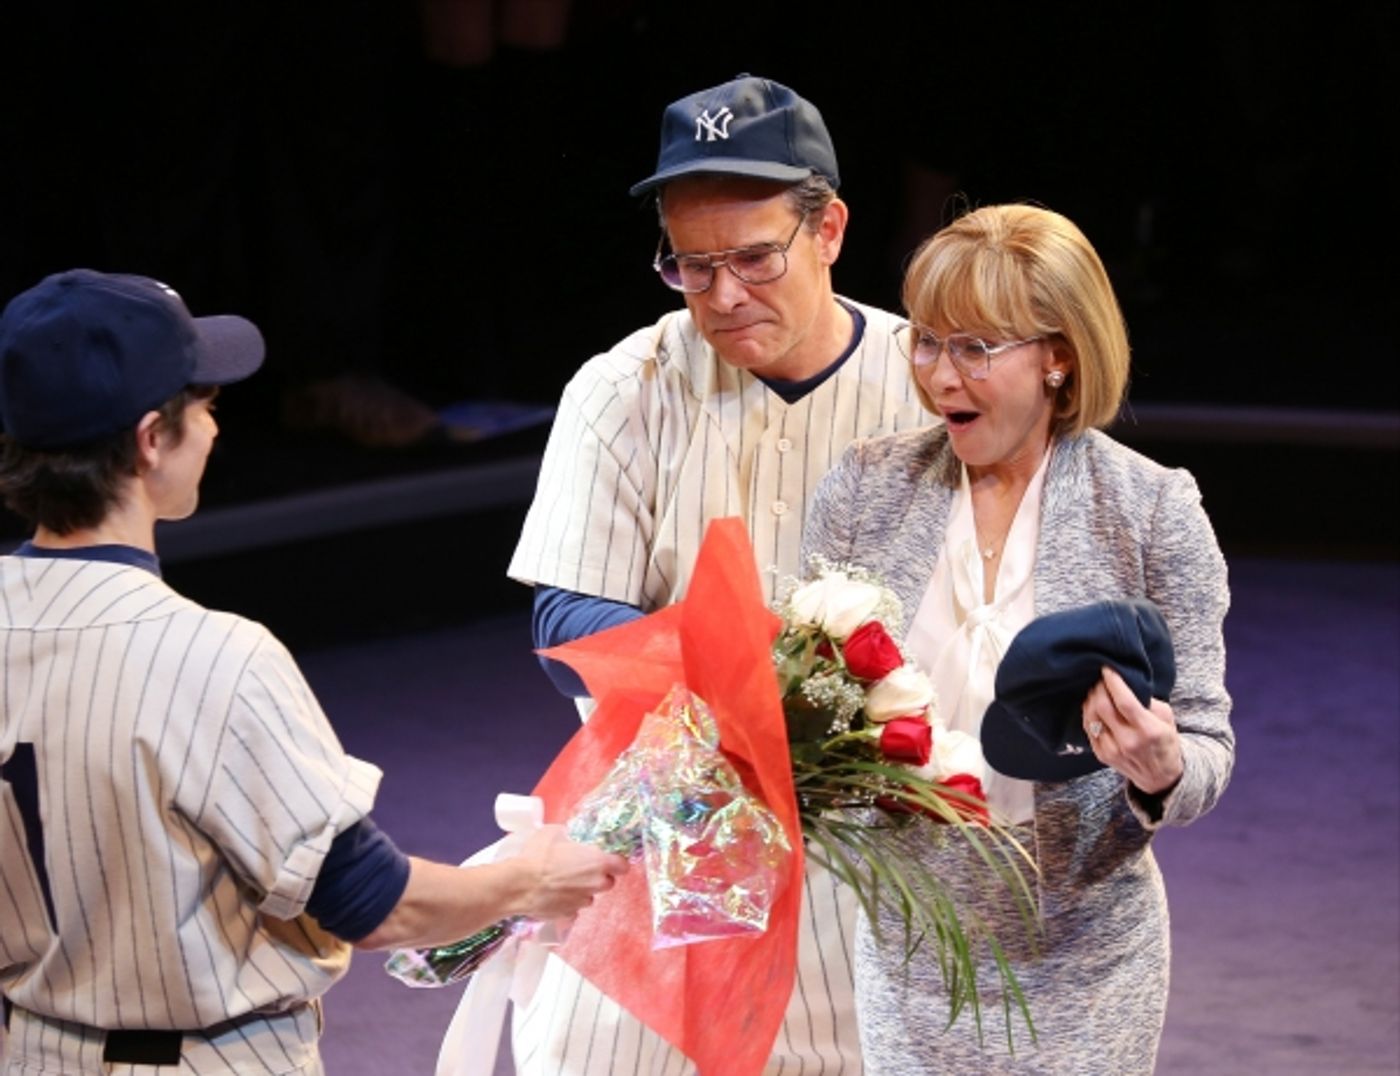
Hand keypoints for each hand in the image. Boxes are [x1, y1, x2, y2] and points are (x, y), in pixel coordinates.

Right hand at [513, 824, 628, 921]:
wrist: (518, 885)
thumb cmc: (537, 856)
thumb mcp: (554, 833)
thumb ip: (569, 835)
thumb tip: (569, 835)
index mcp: (598, 862)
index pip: (623, 865)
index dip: (616, 862)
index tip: (608, 858)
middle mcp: (595, 884)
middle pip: (608, 882)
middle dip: (599, 876)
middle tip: (582, 867)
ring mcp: (582, 901)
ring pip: (590, 895)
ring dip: (583, 889)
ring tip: (563, 881)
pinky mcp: (569, 914)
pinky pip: (574, 907)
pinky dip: (569, 901)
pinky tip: (555, 893)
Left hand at [1082, 666, 1182, 795]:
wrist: (1160, 777)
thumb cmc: (1165, 742)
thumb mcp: (1167, 719)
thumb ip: (1148, 701)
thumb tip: (1126, 684)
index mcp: (1148, 731)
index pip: (1124, 702)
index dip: (1113, 682)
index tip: (1107, 668)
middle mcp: (1128, 741)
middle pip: (1102, 707)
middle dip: (1099, 688)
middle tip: (1100, 678)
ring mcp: (1112, 750)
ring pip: (1091, 717)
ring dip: (1090, 699)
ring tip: (1096, 690)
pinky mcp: (1101, 755)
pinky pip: (1088, 728)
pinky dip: (1088, 713)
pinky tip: (1093, 705)